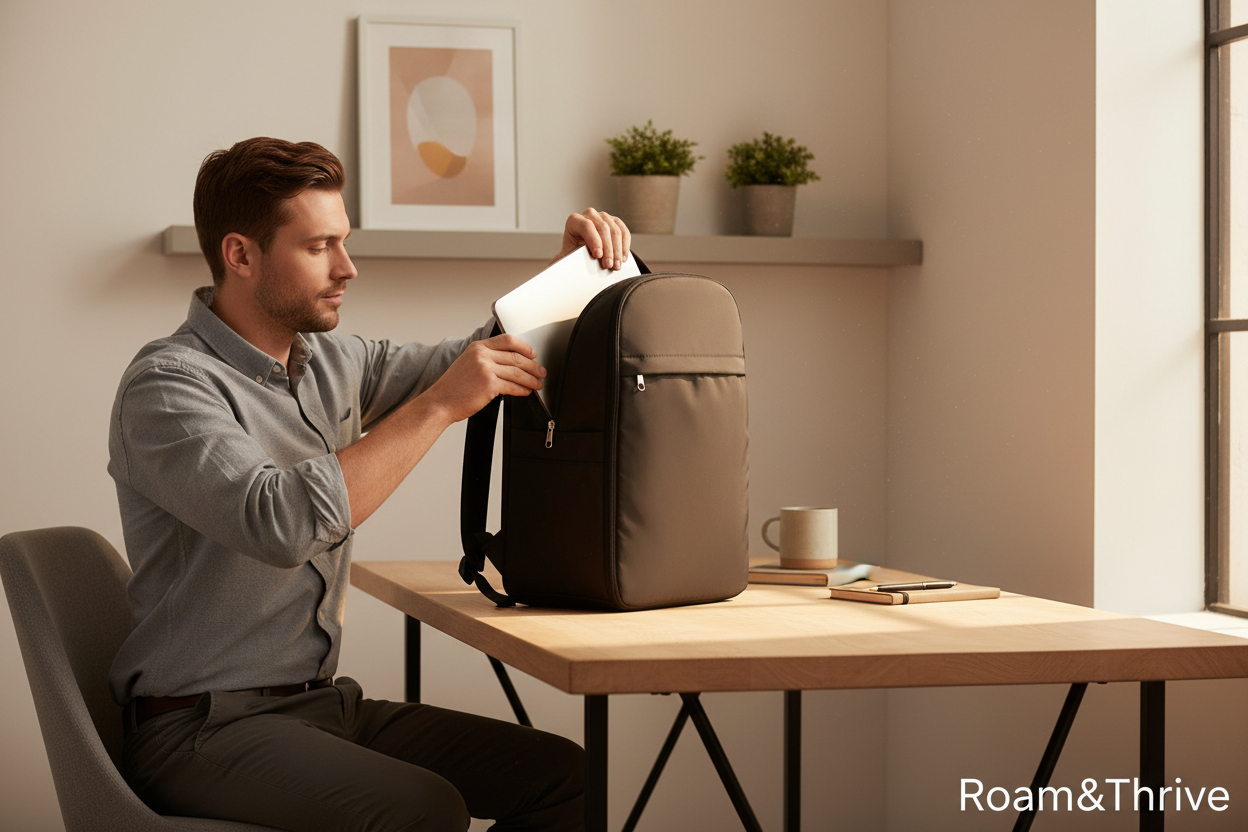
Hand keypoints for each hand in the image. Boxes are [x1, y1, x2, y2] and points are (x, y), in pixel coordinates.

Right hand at [421, 333, 545, 423]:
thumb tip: (509, 364)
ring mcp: (486, 369)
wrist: (440, 402)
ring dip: (531, 379)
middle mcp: (482, 355)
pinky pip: (513, 386)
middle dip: (533, 365)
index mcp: (477, 347)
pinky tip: (526, 392)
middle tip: (541, 371)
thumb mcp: (467, 363)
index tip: (533, 354)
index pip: (507, 340)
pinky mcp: (489, 385)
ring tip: (538, 384)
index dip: (524, 346)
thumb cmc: (453, 387)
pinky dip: (523, 390)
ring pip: (517, 372)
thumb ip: (486, 359)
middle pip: (516, 357)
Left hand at [558, 207, 631, 269]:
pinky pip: (624, 233)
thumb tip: (583, 263)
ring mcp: (604, 217)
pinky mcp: (616, 222)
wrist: (580, 253)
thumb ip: (576, 256)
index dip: (594, 241)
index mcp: (574, 221)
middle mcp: (590, 215)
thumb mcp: (571, 255)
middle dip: (608, 249)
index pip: (586, 226)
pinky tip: (623, 258)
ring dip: (617, 251)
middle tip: (609, 265)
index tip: (598, 255)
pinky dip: (625, 247)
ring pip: (615, 231)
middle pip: (603, 228)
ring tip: (616, 265)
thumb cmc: (574, 254)